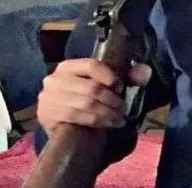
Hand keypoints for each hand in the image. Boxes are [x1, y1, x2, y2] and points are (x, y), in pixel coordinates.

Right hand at [36, 58, 151, 135]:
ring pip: (85, 103)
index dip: (110, 77)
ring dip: (106, 113)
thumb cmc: (87, 100)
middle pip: (91, 87)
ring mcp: (47, 97)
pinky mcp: (46, 114)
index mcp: (69, 66)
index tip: (121, 89)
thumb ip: (129, 76)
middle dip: (112, 100)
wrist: (65, 125)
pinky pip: (75, 116)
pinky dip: (96, 121)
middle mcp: (54, 79)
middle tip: (123, 109)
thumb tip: (145, 71)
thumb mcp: (108, 86)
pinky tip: (108, 124)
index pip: (92, 65)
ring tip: (118, 119)